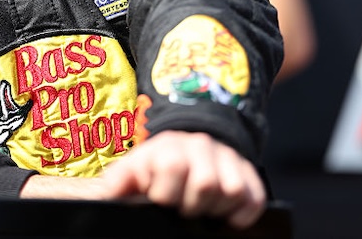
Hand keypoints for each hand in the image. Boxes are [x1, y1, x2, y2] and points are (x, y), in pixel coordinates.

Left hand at [100, 131, 265, 229]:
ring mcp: (227, 159)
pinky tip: (226, 217)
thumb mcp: (132, 169)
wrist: (190, 145)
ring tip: (201, 210)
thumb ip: (119, 181)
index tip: (161, 201)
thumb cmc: (156, 165)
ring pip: (232, 191)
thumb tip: (107, 195)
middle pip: (206, 184)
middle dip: (192, 205)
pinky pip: (254, 198)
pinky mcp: (249, 173)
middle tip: (183, 209)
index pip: (172, 168)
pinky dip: (242, 214)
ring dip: (216, 209)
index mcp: (169, 147)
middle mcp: (201, 147)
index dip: (165, 194)